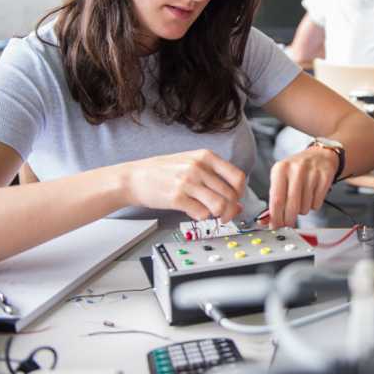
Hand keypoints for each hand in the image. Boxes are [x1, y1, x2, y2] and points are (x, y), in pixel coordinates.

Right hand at [118, 149, 244, 221]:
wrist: (133, 177)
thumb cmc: (162, 171)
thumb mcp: (191, 163)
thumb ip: (214, 178)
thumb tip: (237, 202)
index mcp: (205, 156)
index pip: (237, 177)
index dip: (241, 192)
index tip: (236, 199)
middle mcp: (198, 167)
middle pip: (231, 195)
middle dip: (232, 209)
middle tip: (225, 214)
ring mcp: (187, 182)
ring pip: (220, 205)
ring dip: (220, 215)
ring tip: (213, 215)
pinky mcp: (177, 198)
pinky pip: (202, 214)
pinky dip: (203, 217)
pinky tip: (196, 213)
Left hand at [268, 147, 336, 227]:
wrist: (319, 156)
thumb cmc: (296, 170)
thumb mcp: (281, 178)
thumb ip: (274, 199)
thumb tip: (267, 221)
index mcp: (280, 169)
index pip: (276, 200)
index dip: (275, 217)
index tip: (275, 226)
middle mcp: (296, 169)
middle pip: (291, 206)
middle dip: (289, 220)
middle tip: (288, 223)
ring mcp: (312, 173)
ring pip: (305, 207)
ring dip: (302, 210)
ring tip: (302, 200)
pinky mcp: (325, 177)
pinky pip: (316, 204)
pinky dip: (313, 205)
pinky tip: (311, 195)